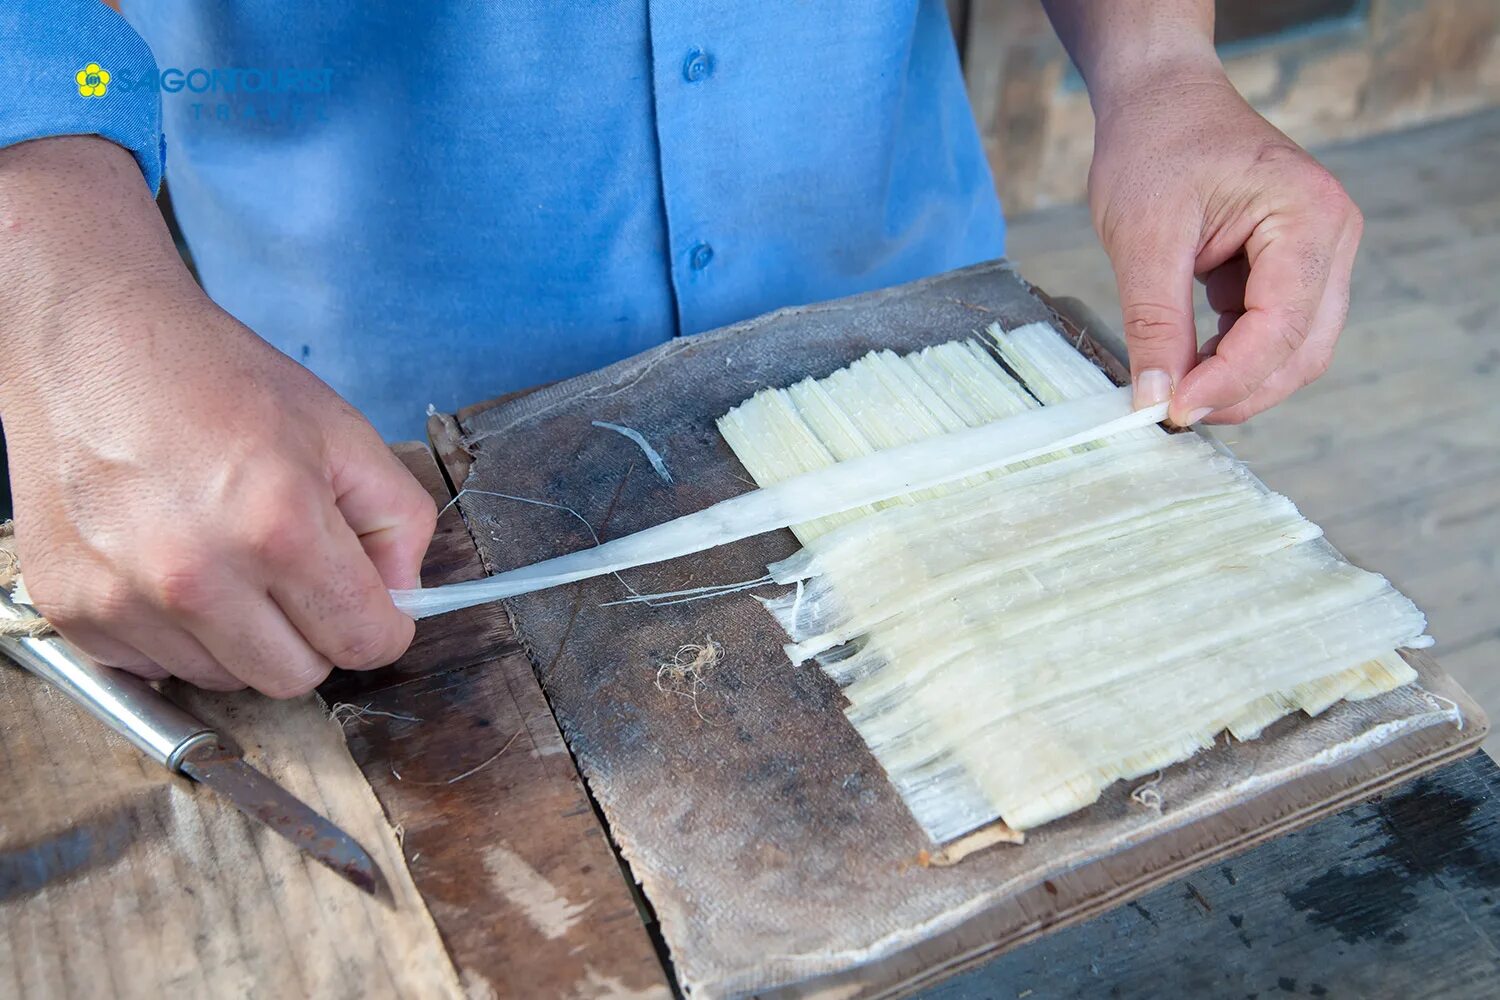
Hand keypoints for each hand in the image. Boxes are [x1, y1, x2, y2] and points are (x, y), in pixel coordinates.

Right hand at [0, 137, 436, 695]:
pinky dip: (176, 632)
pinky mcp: (74, 612)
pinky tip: (170, 563)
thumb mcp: (342, 432)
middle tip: (293, 572)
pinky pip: (158, 666)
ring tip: (223, 554)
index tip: (371, 604)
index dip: (382, 623)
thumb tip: (404, 596)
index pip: (366, 642)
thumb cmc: (215, 380)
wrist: (94, 344)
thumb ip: (400, 521)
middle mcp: (197, 577)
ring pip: (226, 680)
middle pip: (296, 678)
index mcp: (279, 527)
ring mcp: (126, 600)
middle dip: (312, 633)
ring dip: (240, 636)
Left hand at [1088, 66, 1362, 424]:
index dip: (1230, 380)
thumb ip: (1154, 321)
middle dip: (1240, 392)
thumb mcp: (1142, 236)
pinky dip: (1231, 359)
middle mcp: (1333, 237)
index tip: (1174, 411)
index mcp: (1310, 216)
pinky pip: (1272, 334)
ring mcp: (1319, 255)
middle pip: (1303, 350)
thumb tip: (1155, 397)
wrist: (1160, 101)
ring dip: (1238, 382)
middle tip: (1172, 414)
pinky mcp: (1290, 270)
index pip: (1282, 325)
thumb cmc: (1155, 147)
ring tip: (1174, 392)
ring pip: (1294, 351)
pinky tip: (1186, 365)